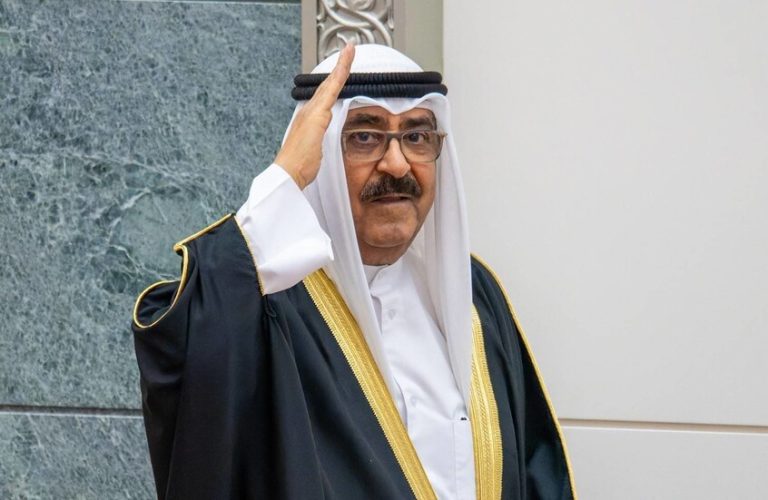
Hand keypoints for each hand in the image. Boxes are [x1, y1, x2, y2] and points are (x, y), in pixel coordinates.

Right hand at [275, 44, 354, 189]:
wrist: (288, 173)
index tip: (342, 71)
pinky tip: (347, 61)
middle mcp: (309, 111)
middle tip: (349, 50)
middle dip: (339, 67)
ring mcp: (313, 110)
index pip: (325, 97)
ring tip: (350, 50)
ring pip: (330, 82)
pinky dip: (341, 73)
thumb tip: (321, 143)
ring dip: (341, 65)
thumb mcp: (313, 153)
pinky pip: (333, 87)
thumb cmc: (299, 167)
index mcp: (309, 119)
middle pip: (327, 84)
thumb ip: (319, 144)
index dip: (334, 82)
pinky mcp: (318, 113)